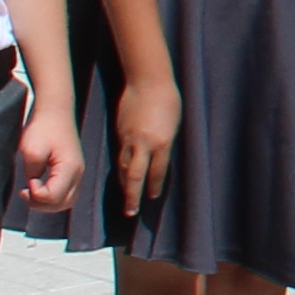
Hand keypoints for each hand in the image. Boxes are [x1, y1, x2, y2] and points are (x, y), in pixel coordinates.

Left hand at [17, 104, 84, 212]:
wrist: (55, 112)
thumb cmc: (43, 128)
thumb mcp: (31, 151)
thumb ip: (32, 173)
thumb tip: (34, 186)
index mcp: (70, 169)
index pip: (54, 197)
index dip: (36, 195)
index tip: (26, 182)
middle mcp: (78, 174)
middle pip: (63, 204)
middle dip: (41, 204)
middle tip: (25, 192)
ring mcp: (78, 173)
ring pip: (67, 201)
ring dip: (47, 203)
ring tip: (31, 192)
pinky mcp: (74, 171)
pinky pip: (66, 194)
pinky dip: (53, 197)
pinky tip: (39, 188)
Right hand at [114, 78, 181, 211]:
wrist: (148, 81)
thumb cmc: (168, 100)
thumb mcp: (174, 125)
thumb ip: (165, 143)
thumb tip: (160, 158)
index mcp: (162, 142)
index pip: (157, 171)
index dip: (154, 186)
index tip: (152, 198)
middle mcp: (144, 144)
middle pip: (136, 176)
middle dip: (132, 195)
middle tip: (130, 212)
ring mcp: (129, 138)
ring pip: (124, 167)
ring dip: (124, 185)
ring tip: (125, 199)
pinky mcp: (120, 133)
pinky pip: (120, 155)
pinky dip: (121, 168)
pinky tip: (121, 176)